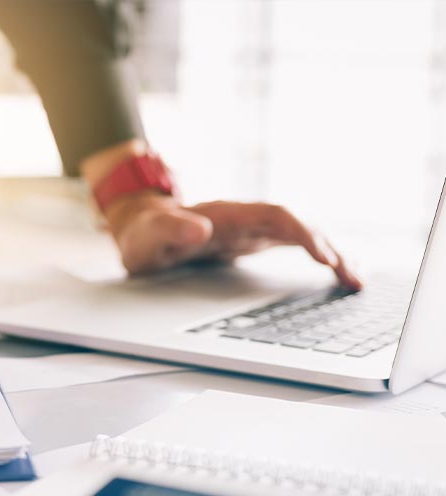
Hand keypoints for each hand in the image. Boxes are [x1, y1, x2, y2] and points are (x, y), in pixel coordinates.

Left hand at [104, 191, 361, 288]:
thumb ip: (169, 231)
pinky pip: (292, 244)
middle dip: (328, 247)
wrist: (140, 230)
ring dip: (329, 253)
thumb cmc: (143, 235)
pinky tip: (335, 273)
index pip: (274, 215)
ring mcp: (250, 229)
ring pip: (300, 234)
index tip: (323, 255)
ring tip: (355, 280)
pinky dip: (316, 256)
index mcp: (224, 215)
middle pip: (297, 224)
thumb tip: (199, 229)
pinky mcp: (251, 241)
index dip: (301, 233)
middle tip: (351, 278)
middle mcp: (243, 218)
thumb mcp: (147, 237)